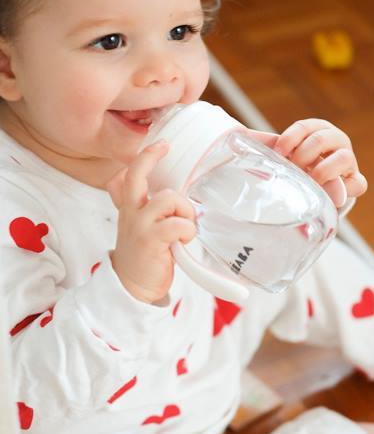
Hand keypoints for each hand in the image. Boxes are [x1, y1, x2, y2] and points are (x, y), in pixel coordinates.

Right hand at [107, 141, 196, 303]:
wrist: (132, 288)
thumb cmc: (144, 256)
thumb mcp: (140, 228)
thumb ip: (148, 209)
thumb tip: (173, 193)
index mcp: (129, 208)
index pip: (126, 176)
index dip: (143, 157)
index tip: (160, 145)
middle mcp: (130, 212)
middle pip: (136, 175)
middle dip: (151, 156)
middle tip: (165, 147)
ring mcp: (139, 225)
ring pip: (168, 197)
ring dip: (185, 209)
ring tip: (187, 225)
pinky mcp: (150, 240)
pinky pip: (176, 223)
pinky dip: (187, 228)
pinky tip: (186, 238)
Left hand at [250, 119, 366, 199]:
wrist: (313, 194)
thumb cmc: (294, 172)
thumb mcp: (282, 157)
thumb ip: (268, 148)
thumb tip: (238, 135)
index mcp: (318, 131)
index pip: (307, 127)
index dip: (292, 137)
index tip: (279, 151)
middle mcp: (336, 143)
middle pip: (326, 138)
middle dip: (306, 153)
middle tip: (293, 168)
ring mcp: (348, 162)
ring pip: (344, 157)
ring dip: (323, 170)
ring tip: (310, 181)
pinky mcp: (355, 183)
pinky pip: (358, 184)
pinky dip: (346, 189)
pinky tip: (330, 196)